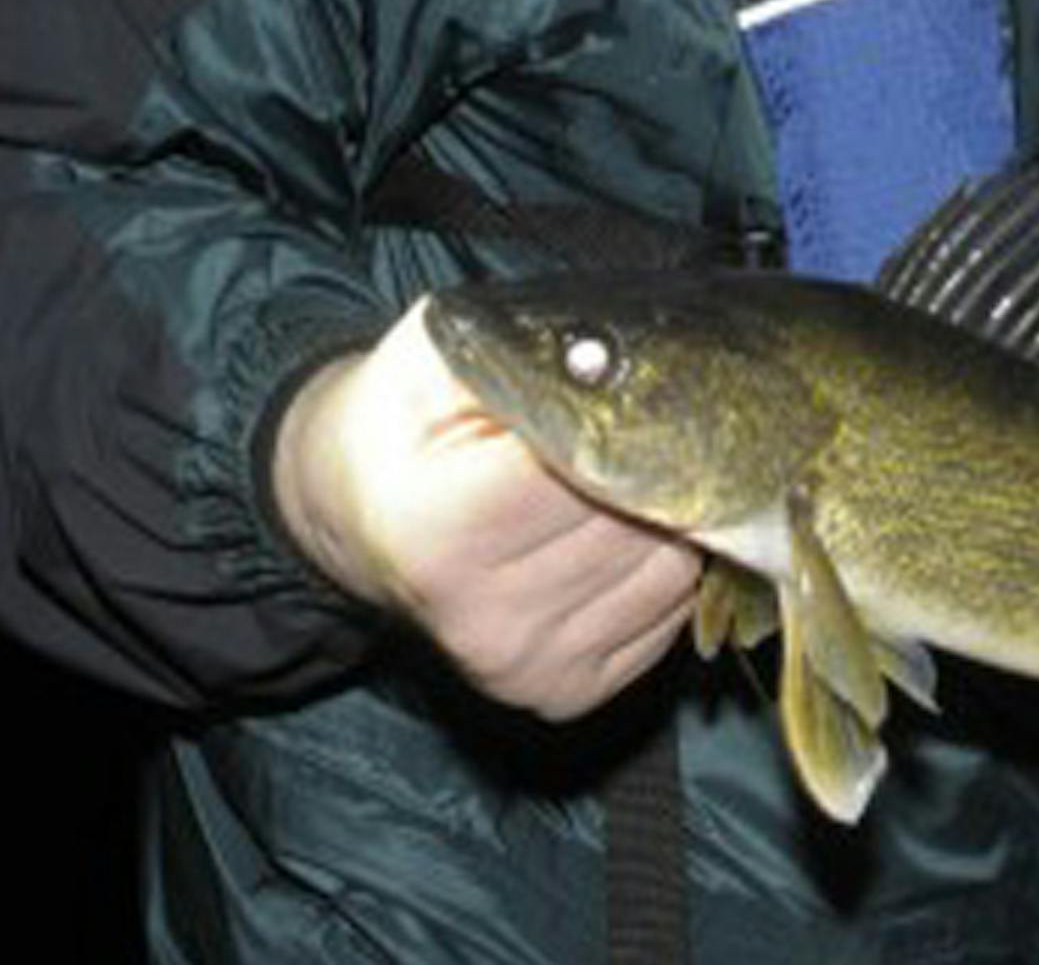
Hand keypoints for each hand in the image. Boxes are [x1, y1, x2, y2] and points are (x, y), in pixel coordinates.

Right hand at [272, 296, 700, 719]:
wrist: (360, 510)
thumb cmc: (405, 415)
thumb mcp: (437, 348)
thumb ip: (521, 346)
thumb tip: (619, 358)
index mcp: (442, 526)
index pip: (591, 465)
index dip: (630, 414)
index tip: (641, 381)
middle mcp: (483, 617)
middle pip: (638, 521)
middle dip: (664, 458)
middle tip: (658, 413)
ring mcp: (524, 666)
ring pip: (672, 570)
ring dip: (679, 512)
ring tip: (637, 468)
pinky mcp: (561, 693)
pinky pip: (668, 616)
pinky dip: (665, 563)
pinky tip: (624, 525)